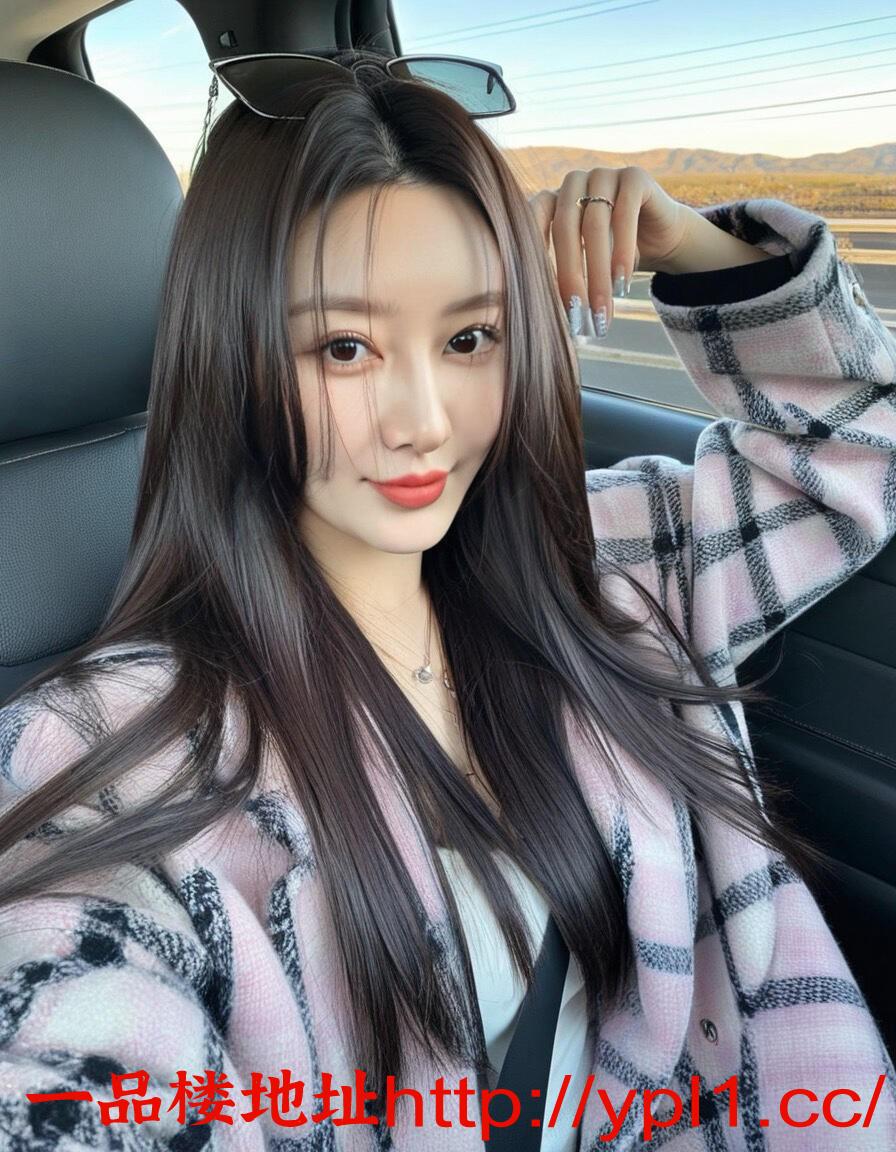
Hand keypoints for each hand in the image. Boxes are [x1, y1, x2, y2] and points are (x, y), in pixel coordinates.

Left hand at [527, 166, 695, 333]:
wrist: (660, 237)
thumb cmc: (612, 258)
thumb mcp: (582, 266)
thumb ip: (559, 278)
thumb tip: (540, 317)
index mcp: (551, 200)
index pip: (535, 227)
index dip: (536, 263)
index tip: (541, 304)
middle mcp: (573, 183)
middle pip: (564, 230)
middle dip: (570, 277)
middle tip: (577, 316)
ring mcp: (603, 175)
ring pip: (594, 226)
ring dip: (598, 272)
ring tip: (602, 308)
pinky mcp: (635, 176)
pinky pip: (625, 215)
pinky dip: (622, 251)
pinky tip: (622, 282)